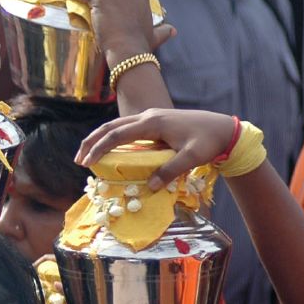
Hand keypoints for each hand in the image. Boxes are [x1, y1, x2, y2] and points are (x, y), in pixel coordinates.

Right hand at [75, 109, 236, 188]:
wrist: (224, 128)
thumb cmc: (209, 142)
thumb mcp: (192, 158)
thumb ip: (170, 171)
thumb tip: (150, 187)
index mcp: (152, 123)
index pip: (117, 134)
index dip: (99, 148)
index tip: (86, 162)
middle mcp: (148, 116)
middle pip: (111, 126)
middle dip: (92, 142)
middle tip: (78, 159)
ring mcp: (151, 117)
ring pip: (117, 125)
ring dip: (101, 138)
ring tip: (88, 154)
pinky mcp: (155, 121)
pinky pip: (127, 127)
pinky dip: (113, 137)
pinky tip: (111, 149)